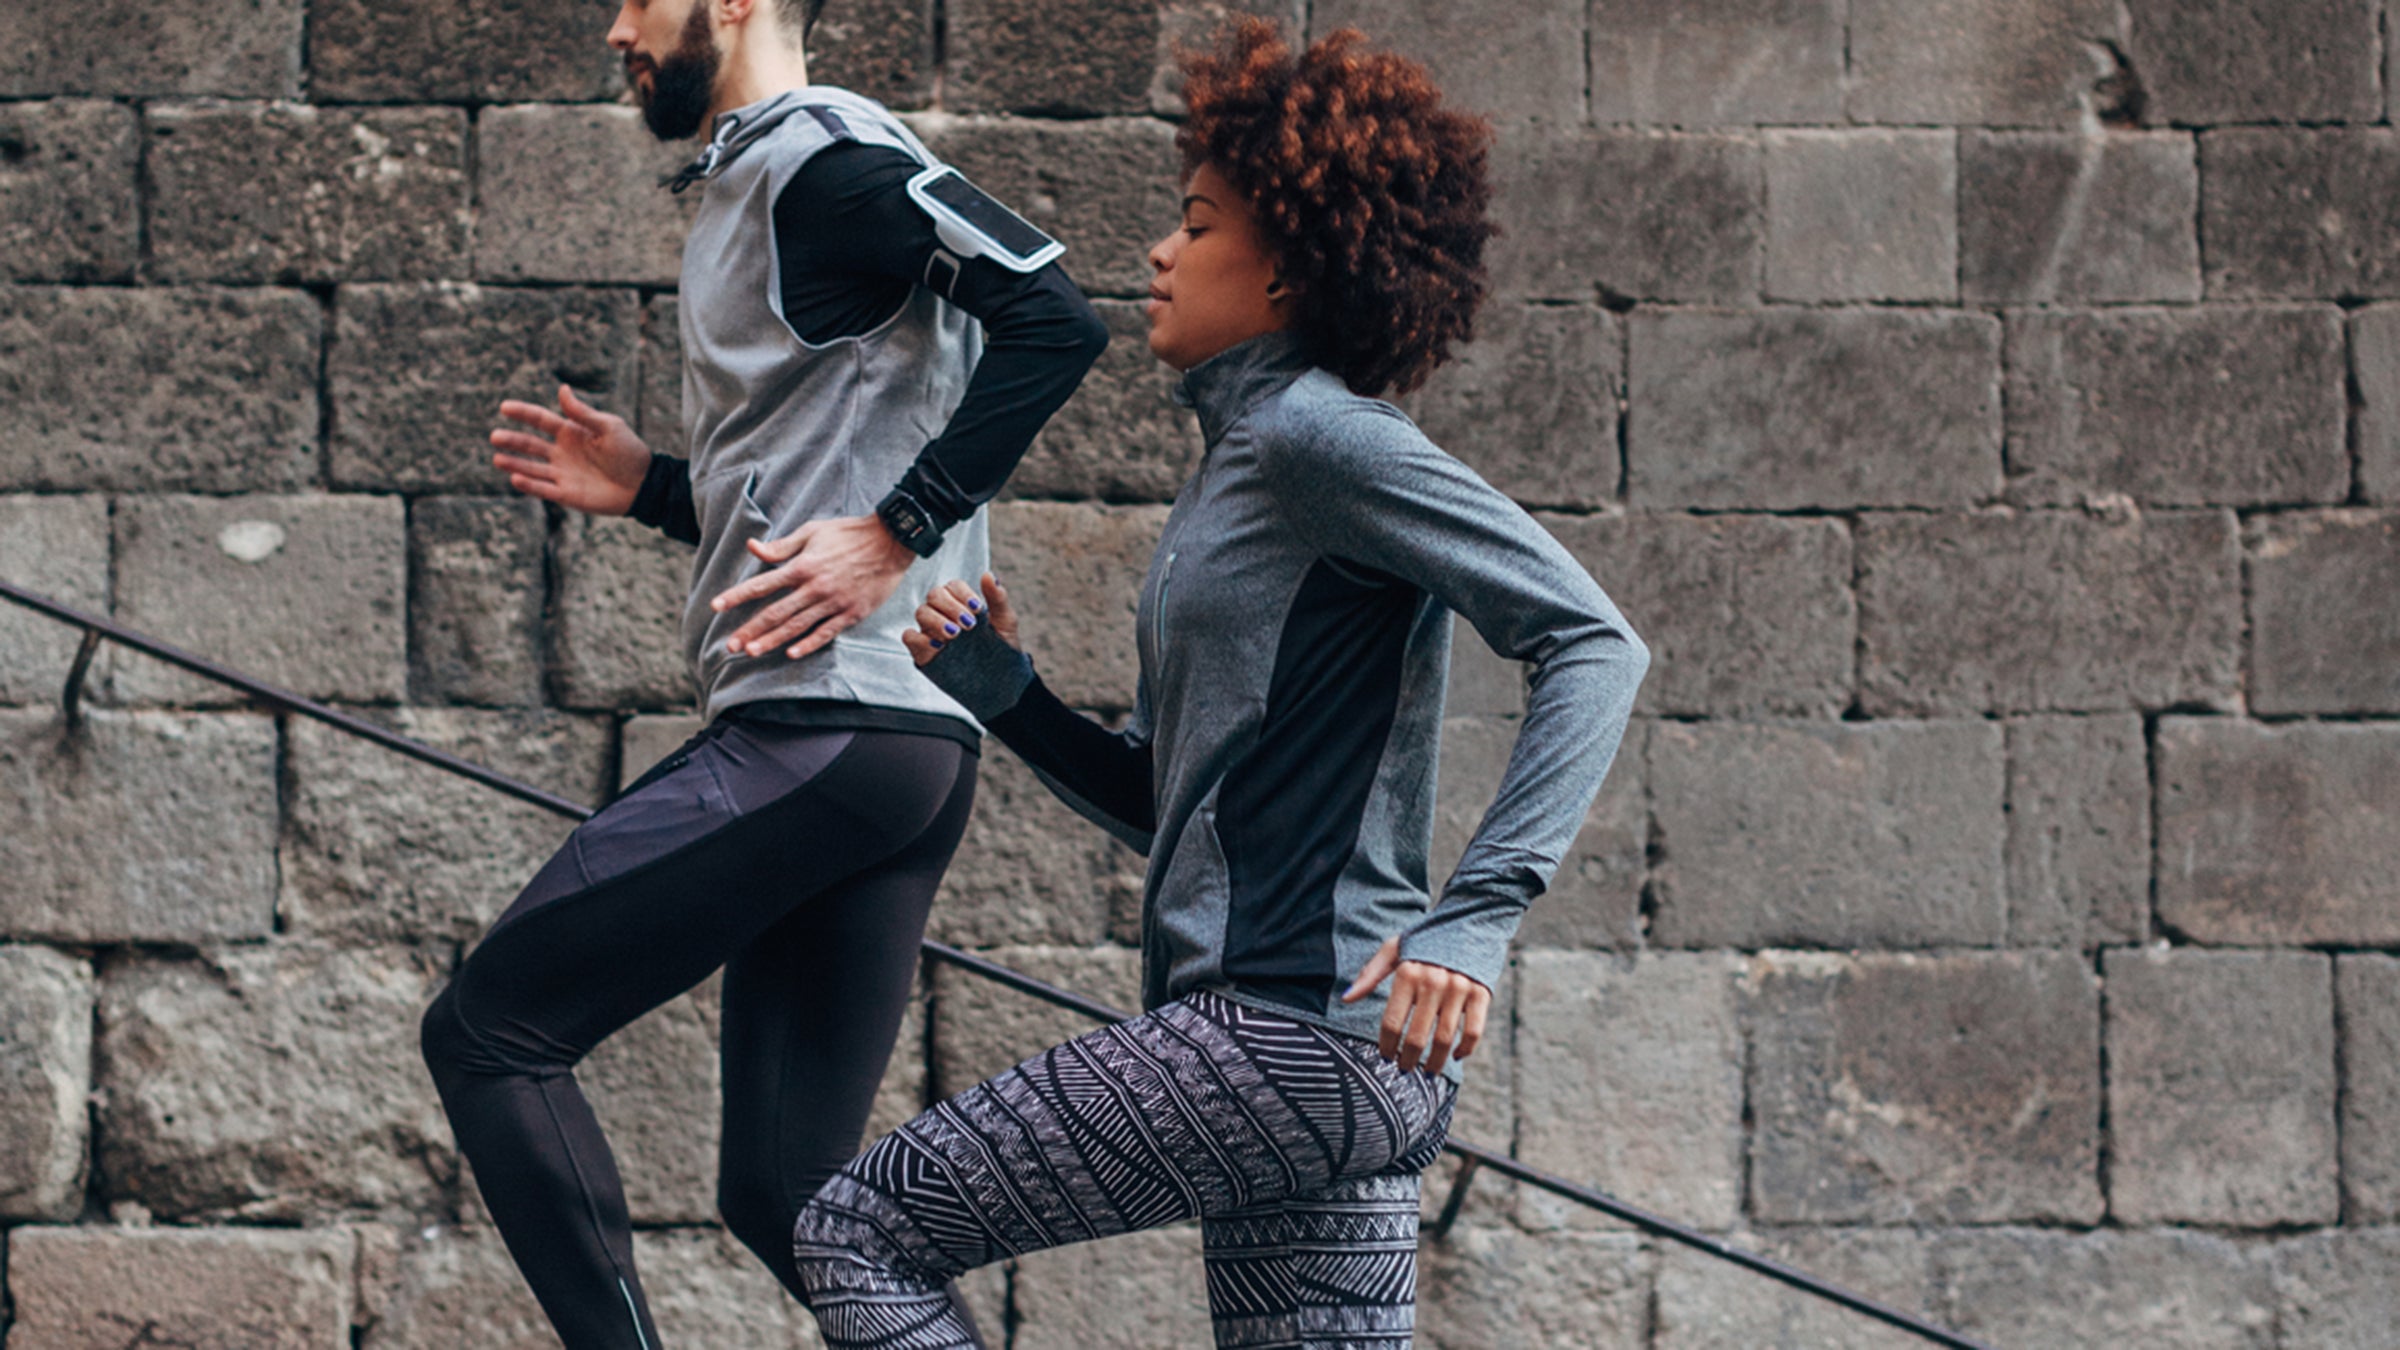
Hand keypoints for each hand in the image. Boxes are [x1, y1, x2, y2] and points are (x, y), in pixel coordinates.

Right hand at [490, 385, 650, 515]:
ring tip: (497, 459)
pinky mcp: (567, 494)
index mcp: (571, 432)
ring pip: (532, 468)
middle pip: (530, 444)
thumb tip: (562, 389)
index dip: (523, 413)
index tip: (504, 407)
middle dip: (512, 441)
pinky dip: (529, 485)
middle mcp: (562, 452)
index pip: (541, 420)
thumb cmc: (629, 452)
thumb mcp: (608, 427)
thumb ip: (583, 413)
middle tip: (495, 437)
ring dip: (515, 463)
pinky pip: (543, 489)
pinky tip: (516, 478)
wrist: (644, 484)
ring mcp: (563, 474)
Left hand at [708, 514, 917, 659]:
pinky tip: (792, 653)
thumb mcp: (812, 531)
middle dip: (750, 629)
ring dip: (772, 641)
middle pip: (775, 612)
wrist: (892, 541)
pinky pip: (826, 632)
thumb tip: (753, 547)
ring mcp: (834, 602)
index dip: (737, 596)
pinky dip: (809, 644)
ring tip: (752, 652)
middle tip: (730, 646)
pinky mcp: (852, 613)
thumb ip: (782, 546)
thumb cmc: (849, 533)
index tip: (716, 606)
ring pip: (797, 626)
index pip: (762, 584)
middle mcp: (815, 587)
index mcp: (802, 566)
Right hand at [901, 574, 1019, 666]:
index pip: (953, 586)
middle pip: (934, 595)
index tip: (978, 609)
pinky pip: (909, 636)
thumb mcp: (1005, 621)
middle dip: (951, 607)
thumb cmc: (1001, 645)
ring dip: (937, 620)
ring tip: (955, 635)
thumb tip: (989, 574)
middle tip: (969, 625)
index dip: (963, 594)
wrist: (999, 679)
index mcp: (961, 602)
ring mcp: (931, 631)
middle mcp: (943, 613)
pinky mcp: (922, 650)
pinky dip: (919, 638)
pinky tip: (939, 646)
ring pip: (921, 612)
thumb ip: (997, 598)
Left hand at [1341, 936, 1489, 1075]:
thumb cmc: (1426, 938)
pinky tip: (1455, 1056)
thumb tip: (1347, 999)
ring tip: (1427, 1072)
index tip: (1386, 1057)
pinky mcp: (1481, 993)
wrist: (1469, 921)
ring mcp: (1459, 989)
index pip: (1392, 1022)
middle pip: (1417, 1036)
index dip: (1387, 1046)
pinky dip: (1465, 1049)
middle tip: (1404, 1069)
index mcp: (1408, 973)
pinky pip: (1473, 1031)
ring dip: (1434, 1062)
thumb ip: (1370, 974)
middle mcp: (1433, 982)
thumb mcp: (1394, 948)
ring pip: (1445, 1039)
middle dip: (1408, 1060)